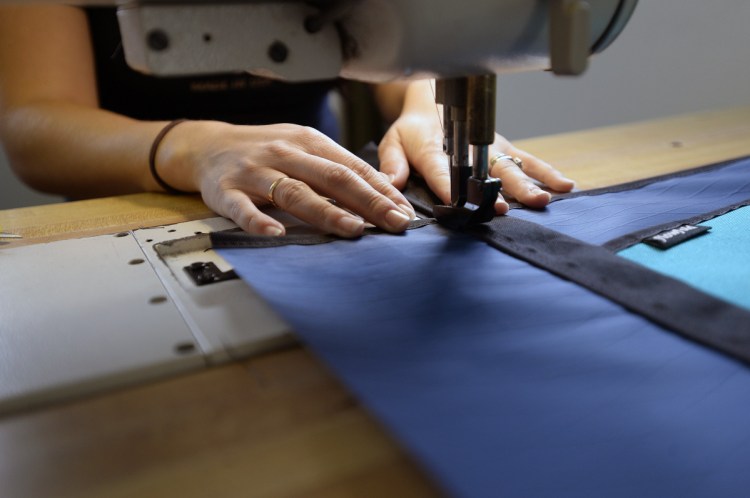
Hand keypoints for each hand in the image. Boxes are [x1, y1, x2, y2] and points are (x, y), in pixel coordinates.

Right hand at [157, 120, 414, 236]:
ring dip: (326, 212)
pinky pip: (243, 208)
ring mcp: (255, 172)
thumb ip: (338, 167)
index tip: (404, 211)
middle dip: (367, 202)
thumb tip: (383, 190)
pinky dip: (259, 221)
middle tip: (394, 223)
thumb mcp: (303, 148)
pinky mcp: (226, 191)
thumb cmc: (265, 150)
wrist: (208, 145)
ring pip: (294, 192)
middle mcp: (285, 154)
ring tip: (352, 229)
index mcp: (308, 142)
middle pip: (332, 178)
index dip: (381, 190)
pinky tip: (276, 234)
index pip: (352, 167)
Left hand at [378, 103, 574, 214]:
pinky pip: (527, 160)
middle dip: (502, 189)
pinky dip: (546, 172)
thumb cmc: (411, 129)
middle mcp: (468, 148)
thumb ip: (392, 164)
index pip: (442, 171)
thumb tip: (391, 184)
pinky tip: (565, 185)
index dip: (454, 187)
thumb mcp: (392, 142)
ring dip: (529, 183)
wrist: (431, 100)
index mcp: (434, 149)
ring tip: (546, 198)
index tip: (467, 202)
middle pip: (487, 170)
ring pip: (512, 166)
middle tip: (513, 207)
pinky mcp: (503, 147)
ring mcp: (489, 148)